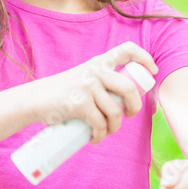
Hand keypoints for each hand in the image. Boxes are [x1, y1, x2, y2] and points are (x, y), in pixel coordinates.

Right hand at [30, 41, 157, 144]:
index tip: (152, 71)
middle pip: (129, 89)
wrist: (35, 100)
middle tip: (129, 116)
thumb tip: (128, 100)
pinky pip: (100, 123)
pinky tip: (95, 138)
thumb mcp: (83, 77)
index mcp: (99, 61)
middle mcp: (95, 70)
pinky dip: (100, 135)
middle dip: (135, 106)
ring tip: (107, 131)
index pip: (127, 49)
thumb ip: (101, 81)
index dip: (144, 58)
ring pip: (115, 111)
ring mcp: (87, 86)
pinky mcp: (80, 103)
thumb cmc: (63, 93)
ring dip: (114, 127)